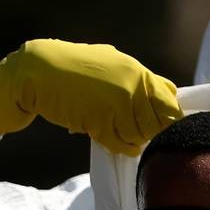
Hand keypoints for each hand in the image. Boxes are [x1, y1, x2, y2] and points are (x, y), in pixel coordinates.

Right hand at [0, 39, 181, 155]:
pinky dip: (123, 148)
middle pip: (158, 123)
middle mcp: (131, 88)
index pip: (169, 101)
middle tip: (141, 132)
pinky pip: (120, 144)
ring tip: (124, 133)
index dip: (169, 116)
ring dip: (135, 139)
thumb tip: (169, 93)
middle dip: (152, 131)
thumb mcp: (113, 62)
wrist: (40, 71)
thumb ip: (139, 78)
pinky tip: (121, 144)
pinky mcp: (99, 123)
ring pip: (139, 136)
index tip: (162, 123)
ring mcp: (116, 106)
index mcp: (137, 72)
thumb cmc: (76, 66)